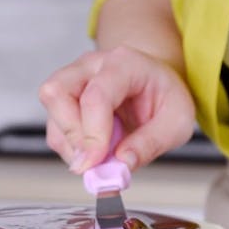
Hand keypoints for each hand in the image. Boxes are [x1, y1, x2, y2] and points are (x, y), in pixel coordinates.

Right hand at [38, 45, 194, 171]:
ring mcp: (73, 81)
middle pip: (57, 93)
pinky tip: (95, 154)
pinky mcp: (64, 103)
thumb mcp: (177, 122)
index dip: (93, 135)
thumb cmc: (165, 98)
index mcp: (124, 64)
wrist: (154, 85)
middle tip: (96, 162)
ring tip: (101, 157)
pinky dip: (71, 151)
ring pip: (51, 112)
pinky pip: (55, 130)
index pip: (96, 96)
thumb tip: (122, 164)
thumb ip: (152, 143)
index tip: (96, 164)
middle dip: (73, 136)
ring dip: (71, 146)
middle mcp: (91, 66)